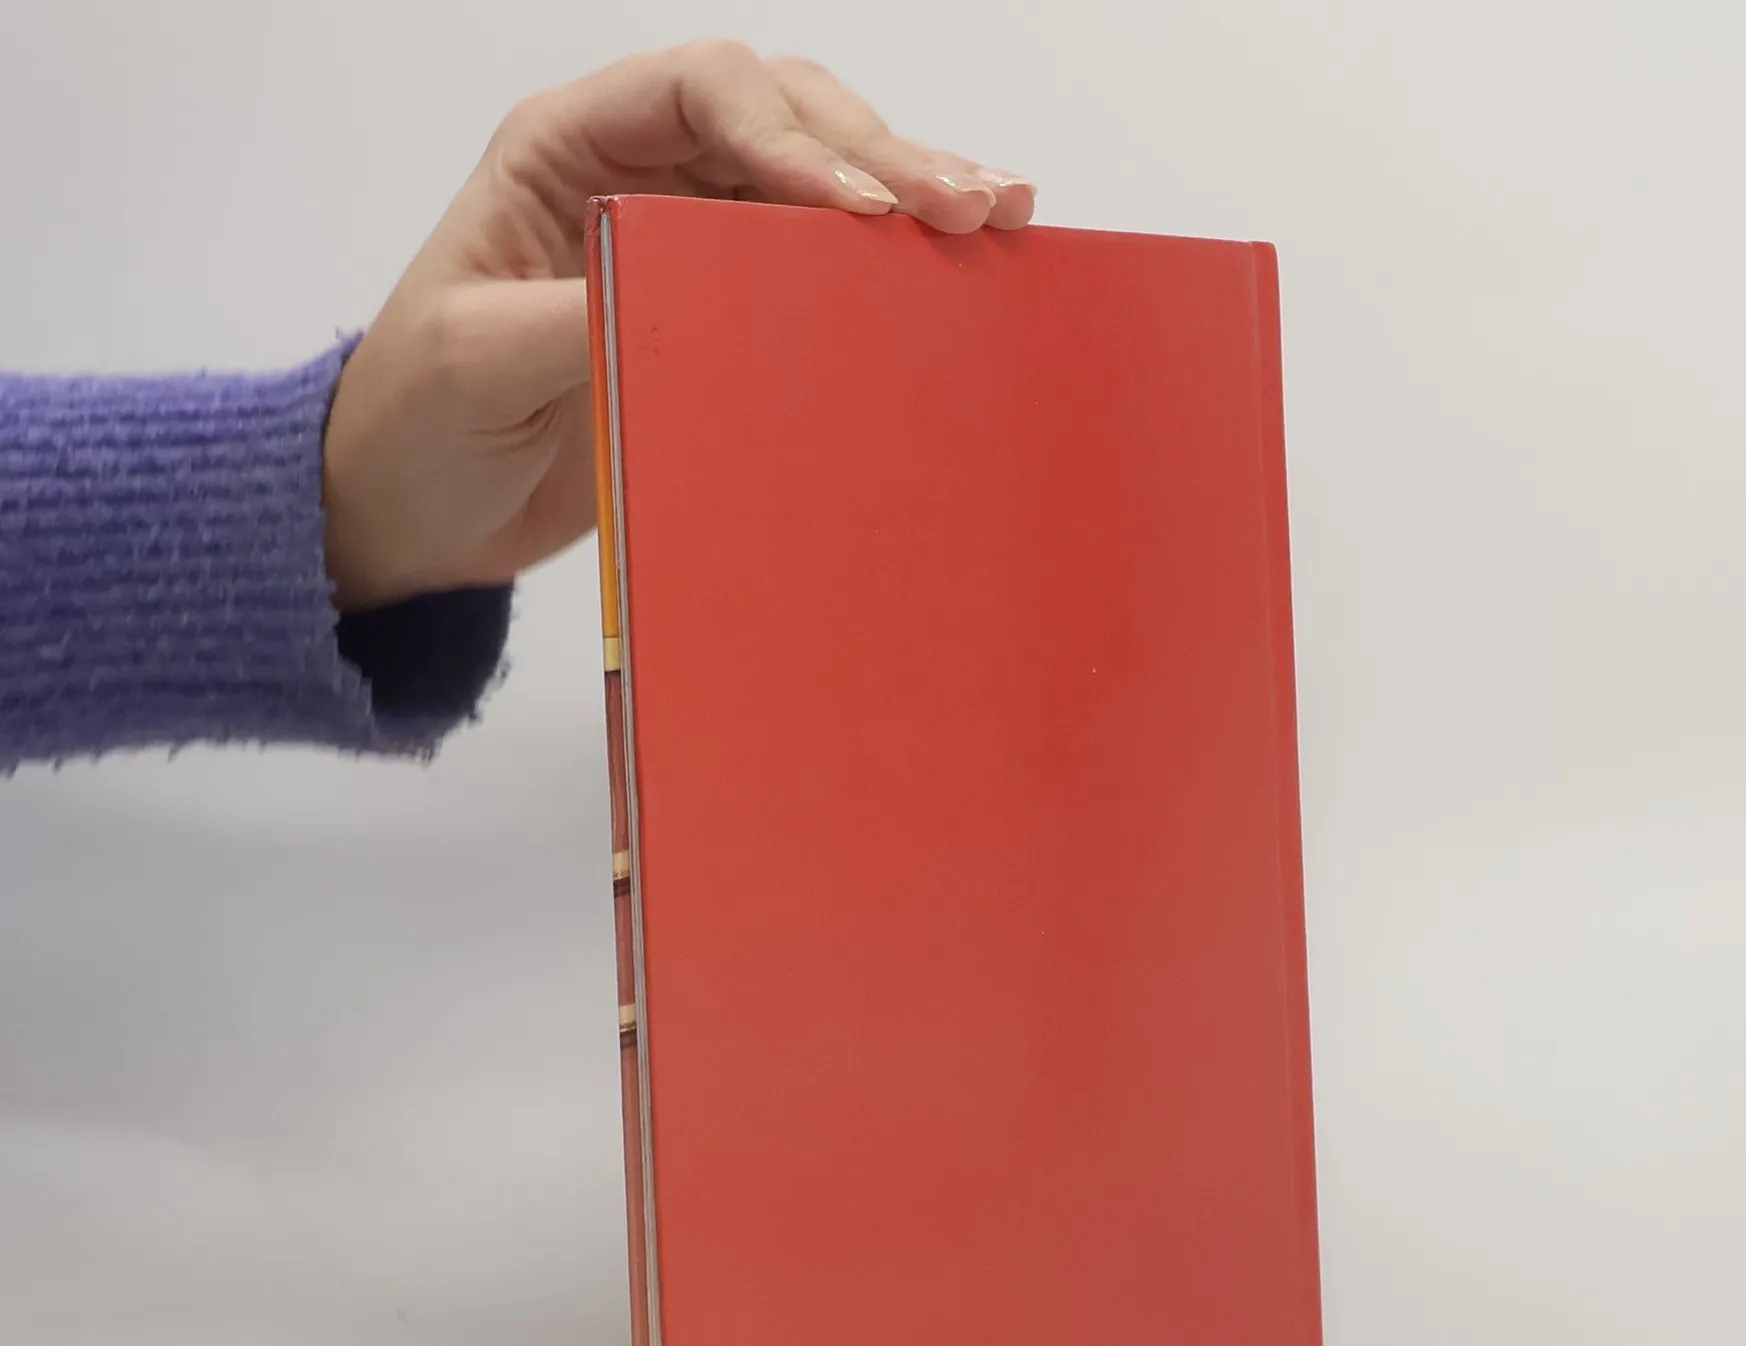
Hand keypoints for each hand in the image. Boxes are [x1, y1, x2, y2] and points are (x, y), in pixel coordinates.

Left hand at [321, 41, 1035, 612]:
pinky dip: (887, 274)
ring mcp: (686, 244)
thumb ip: (580, 313)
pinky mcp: (719, 321)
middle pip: (785, 121)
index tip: (858, 209)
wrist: (406, 516)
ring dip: (908, 200)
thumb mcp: (477, 365)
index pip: (701, 93)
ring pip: (818, 186)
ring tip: (1001, 221)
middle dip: (882, 156)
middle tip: (973, 204)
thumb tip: (698, 287)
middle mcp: (637, 173)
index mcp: (566, 149)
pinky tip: (957, 278)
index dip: (792, 134)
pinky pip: (816, 274)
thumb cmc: (414, 428)